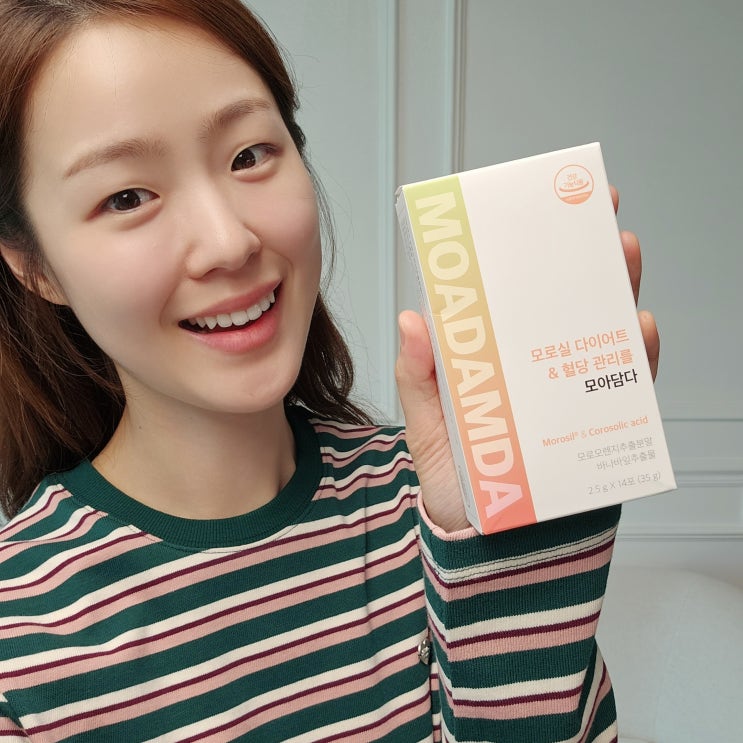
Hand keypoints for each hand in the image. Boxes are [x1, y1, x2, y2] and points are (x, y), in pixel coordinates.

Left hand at [396, 185, 660, 531]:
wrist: (492, 550)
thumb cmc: (460, 486)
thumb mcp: (429, 430)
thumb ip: (420, 381)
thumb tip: (412, 321)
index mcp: (495, 364)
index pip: (510, 301)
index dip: (520, 257)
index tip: (527, 212)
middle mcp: (537, 371)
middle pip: (563, 305)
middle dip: (580, 257)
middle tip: (592, 212)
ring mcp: (571, 395)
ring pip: (601, 334)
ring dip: (615, 291)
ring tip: (619, 253)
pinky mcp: (599, 426)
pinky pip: (625, 389)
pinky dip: (636, 359)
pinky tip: (638, 331)